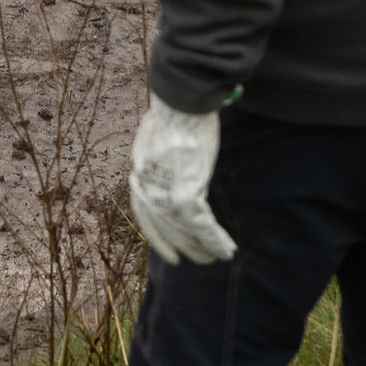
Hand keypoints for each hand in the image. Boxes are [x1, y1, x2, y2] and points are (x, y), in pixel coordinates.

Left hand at [128, 94, 236, 265]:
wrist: (179, 105)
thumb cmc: (172, 115)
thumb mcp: (156, 140)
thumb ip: (158, 161)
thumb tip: (165, 163)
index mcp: (139, 177)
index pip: (147, 218)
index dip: (160, 239)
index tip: (171, 256)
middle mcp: (148, 191)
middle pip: (168, 229)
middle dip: (186, 247)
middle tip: (202, 259)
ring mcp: (165, 195)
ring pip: (186, 231)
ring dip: (204, 247)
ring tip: (218, 256)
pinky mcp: (185, 194)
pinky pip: (202, 225)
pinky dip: (215, 239)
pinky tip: (226, 249)